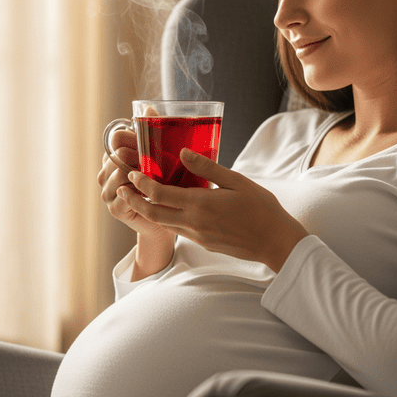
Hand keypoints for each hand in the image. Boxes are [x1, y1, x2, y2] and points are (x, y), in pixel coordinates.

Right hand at [98, 129, 176, 278]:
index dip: (132, 137)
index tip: (151, 143)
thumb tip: (150, 108)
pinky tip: (148, 189)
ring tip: (154, 174)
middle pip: (116, 154)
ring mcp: (108, 190)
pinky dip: (135, 190)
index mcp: (115, 156)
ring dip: (136, 172)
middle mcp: (107, 172)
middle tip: (156, 160)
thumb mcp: (162, 156)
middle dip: (136, 155)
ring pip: (117, 173)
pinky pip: (121, 194)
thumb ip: (154, 133)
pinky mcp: (115, 207)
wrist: (170, 217)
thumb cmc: (168, 184)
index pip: (115, 137)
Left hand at [119, 148, 308, 271]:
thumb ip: (207, 168)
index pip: (159, 194)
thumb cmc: (261, 208)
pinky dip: (166, 219)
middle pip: (153, 213)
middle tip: (121, 188)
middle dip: (134, 200)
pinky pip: (178, 230)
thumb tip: (184, 153)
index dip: (141, 184)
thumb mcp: (236, 181)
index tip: (131, 173)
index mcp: (200, 204)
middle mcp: (193, 223)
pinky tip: (167, 209)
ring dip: (147, 211)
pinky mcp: (203, 243)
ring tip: (137, 198)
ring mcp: (197, 236)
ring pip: (163, 224)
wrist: (275, 242)